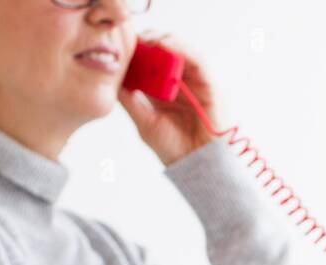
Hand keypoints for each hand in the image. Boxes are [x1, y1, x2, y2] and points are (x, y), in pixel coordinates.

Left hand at [119, 37, 220, 165]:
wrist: (195, 166)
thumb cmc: (173, 149)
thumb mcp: (144, 121)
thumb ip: (131, 100)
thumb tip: (114, 79)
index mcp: (167, 91)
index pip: (154, 62)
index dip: (140, 50)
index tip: (123, 43)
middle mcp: (183, 83)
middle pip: (168, 52)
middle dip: (151, 42)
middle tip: (133, 37)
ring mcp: (198, 83)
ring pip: (184, 51)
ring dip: (165, 41)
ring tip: (147, 39)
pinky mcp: (211, 86)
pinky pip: (198, 61)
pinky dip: (183, 50)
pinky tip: (166, 46)